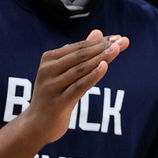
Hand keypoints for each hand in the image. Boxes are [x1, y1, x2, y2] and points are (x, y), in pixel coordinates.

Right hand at [19, 29, 129, 144]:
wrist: (35, 125)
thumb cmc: (53, 95)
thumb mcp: (65, 72)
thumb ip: (81, 53)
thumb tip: (98, 32)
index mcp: (49, 59)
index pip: (78, 47)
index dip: (99, 42)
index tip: (119, 37)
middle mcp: (48, 70)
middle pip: (80, 55)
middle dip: (102, 47)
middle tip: (122, 41)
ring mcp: (52, 86)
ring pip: (80, 69)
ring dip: (100, 58)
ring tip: (117, 50)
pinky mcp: (58, 102)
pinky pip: (78, 87)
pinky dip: (92, 76)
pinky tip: (104, 67)